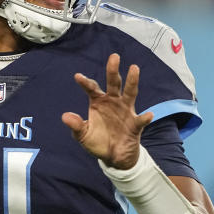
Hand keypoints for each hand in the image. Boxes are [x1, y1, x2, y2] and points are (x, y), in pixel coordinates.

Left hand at [61, 53, 152, 168]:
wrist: (114, 157)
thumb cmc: (98, 142)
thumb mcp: (83, 135)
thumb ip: (76, 126)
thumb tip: (65, 116)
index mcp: (98, 102)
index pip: (92, 88)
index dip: (85, 82)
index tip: (78, 77)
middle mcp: (113, 102)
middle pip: (114, 83)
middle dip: (113, 70)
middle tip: (114, 56)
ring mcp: (126, 110)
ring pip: (130, 93)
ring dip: (132, 81)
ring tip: (134, 68)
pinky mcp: (135, 124)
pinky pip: (140, 120)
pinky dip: (145, 118)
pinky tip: (148, 115)